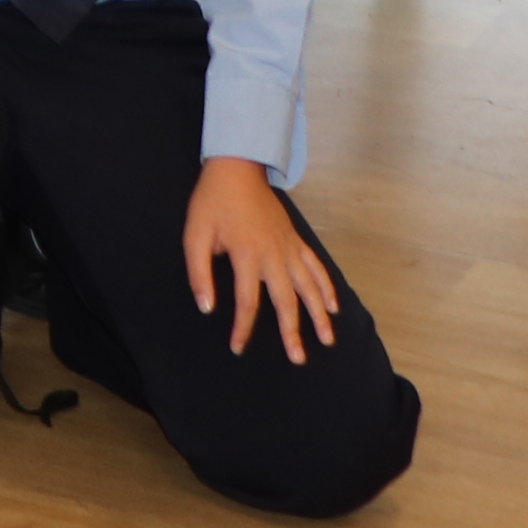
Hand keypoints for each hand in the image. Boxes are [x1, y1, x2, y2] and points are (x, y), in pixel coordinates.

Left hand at [182, 157, 344, 361]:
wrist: (237, 168)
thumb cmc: (212, 202)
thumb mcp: (195, 234)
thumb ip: (199, 273)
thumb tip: (206, 308)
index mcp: (246, 255)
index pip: (247, 302)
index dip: (243, 328)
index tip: (238, 348)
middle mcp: (273, 255)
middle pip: (286, 300)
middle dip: (292, 332)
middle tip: (298, 359)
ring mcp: (289, 247)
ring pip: (308, 287)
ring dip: (318, 315)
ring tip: (328, 340)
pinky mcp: (296, 240)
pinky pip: (316, 266)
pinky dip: (326, 286)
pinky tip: (333, 306)